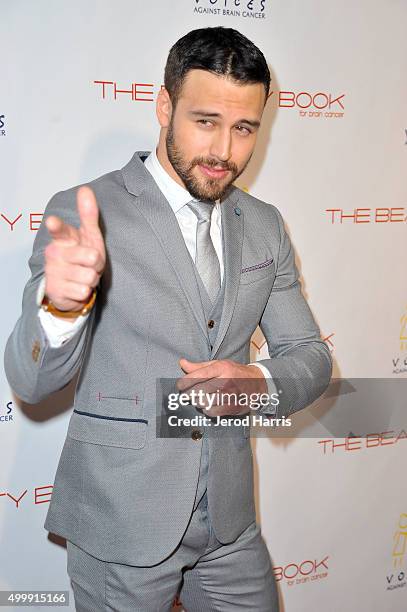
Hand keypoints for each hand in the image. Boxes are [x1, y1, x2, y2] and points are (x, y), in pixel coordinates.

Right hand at [44, 186, 105, 312]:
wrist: (72, 286)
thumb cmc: (82, 257)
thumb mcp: (89, 236)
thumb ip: (88, 214)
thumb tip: (85, 189)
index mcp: (63, 238)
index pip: (60, 230)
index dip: (57, 226)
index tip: (52, 221)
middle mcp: (54, 253)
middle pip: (91, 257)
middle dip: (97, 264)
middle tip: (90, 264)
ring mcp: (54, 272)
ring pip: (89, 276)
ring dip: (91, 279)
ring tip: (84, 276)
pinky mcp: (56, 290)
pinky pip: (83, 291)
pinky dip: (85, 292)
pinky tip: (78, 288)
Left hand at [176, 358, 267, 416]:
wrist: (258, 383)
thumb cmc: (235, 373)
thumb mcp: (219, 365)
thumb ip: (199, 366)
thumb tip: (182, 363)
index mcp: (221, 368)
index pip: (197, 375)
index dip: (184, 382)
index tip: (180, 386)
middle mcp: (225, 380)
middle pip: (198, 390)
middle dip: (189, 393)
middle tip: (188, 394)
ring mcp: (229, 394)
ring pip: (203, 402)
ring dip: (198, 402)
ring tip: (200, 398)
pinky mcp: (232, 407)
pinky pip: (211, 411)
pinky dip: (206, 409)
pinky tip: (208, 405)